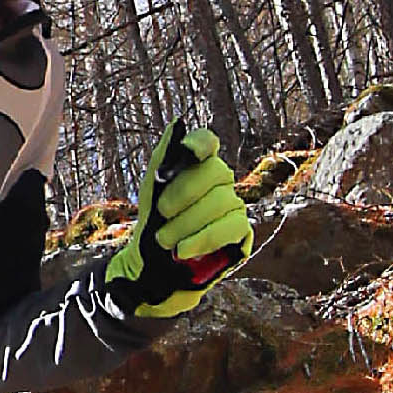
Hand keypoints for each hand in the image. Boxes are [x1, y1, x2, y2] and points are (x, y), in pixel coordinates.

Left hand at [103, 119, 251, 322]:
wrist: (153, 266)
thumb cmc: (154, 223)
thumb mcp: (151, 191)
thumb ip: (163, 158)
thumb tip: (177, 125)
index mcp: (197, 166)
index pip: (206, 143)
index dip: (201, 144)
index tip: (189, 152)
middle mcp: (220, 182)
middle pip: (215, 172)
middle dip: (184, 193)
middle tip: (161, 212)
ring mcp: (233, 205)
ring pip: (222, 201)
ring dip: (187, 222)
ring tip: (164, 240)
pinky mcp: (241, 232)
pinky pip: (230, 227)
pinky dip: (203, 238)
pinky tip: (183, 251)